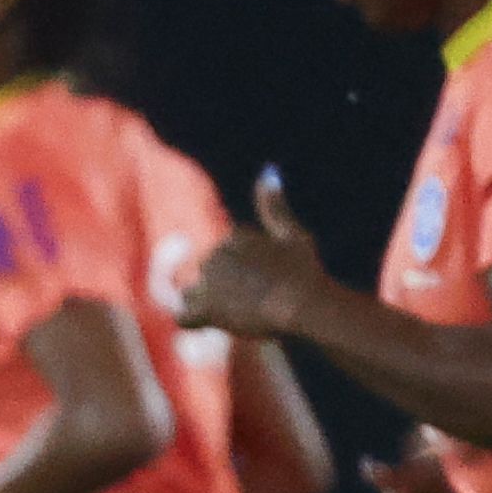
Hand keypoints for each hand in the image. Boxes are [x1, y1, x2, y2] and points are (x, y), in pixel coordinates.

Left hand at [168, 170, 327, 343]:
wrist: (306, 305)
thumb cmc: (306, 272)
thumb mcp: (295, 234)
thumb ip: (275, 207)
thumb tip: (268, 169)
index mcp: (235, 236)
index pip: (229, 258)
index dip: (247, 274)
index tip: (268, 283)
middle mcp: (216, 254)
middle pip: (212, 276)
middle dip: (228, 289)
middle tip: (259, 301)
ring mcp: (209, 281)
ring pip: (196, 294)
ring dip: (211, 304)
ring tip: (241, 312)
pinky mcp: (206, 308)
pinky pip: (185, 317)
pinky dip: (196, 321)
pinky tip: (213, 323)